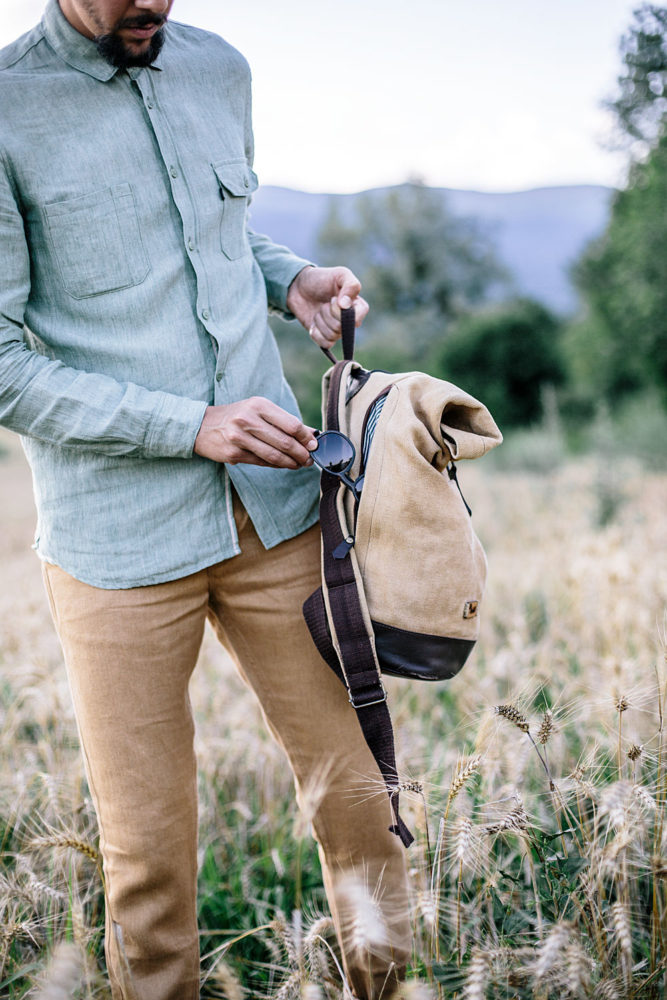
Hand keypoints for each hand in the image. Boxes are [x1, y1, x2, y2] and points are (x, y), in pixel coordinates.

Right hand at [193, 397, 316, 468]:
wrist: (202, 426)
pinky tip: (282, 465)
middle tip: (308, 459)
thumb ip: (283, 421)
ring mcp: (239, 437)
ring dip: (290, 463)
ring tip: (298, 464)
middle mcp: (248, 419)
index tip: (314, 445)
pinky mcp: (233, 454)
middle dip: (301, 453)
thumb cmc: (236, 417)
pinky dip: (275, 465)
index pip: (291, 424)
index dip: (306, 437)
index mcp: (258, 405)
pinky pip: (261, 462)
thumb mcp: (258, 411)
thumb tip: (311, 434)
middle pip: (285, 441)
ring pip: (274, 455)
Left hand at [286, 265, 368, 350]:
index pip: (357, 319)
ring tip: (319, 310)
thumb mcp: (340, 274)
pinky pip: (325, 344)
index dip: (343, 312)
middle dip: (327, 313)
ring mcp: (337, 330)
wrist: (299, 286)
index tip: (334, 299)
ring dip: (320, 320)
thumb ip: (350, 285)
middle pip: (340, 328)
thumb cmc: (322, 278)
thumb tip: (346, 305)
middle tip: (325, 302)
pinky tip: (314, 322)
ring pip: (332, 335)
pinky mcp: (325, 337)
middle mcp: (349, 321)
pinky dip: (316, 333)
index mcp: (357, 306)